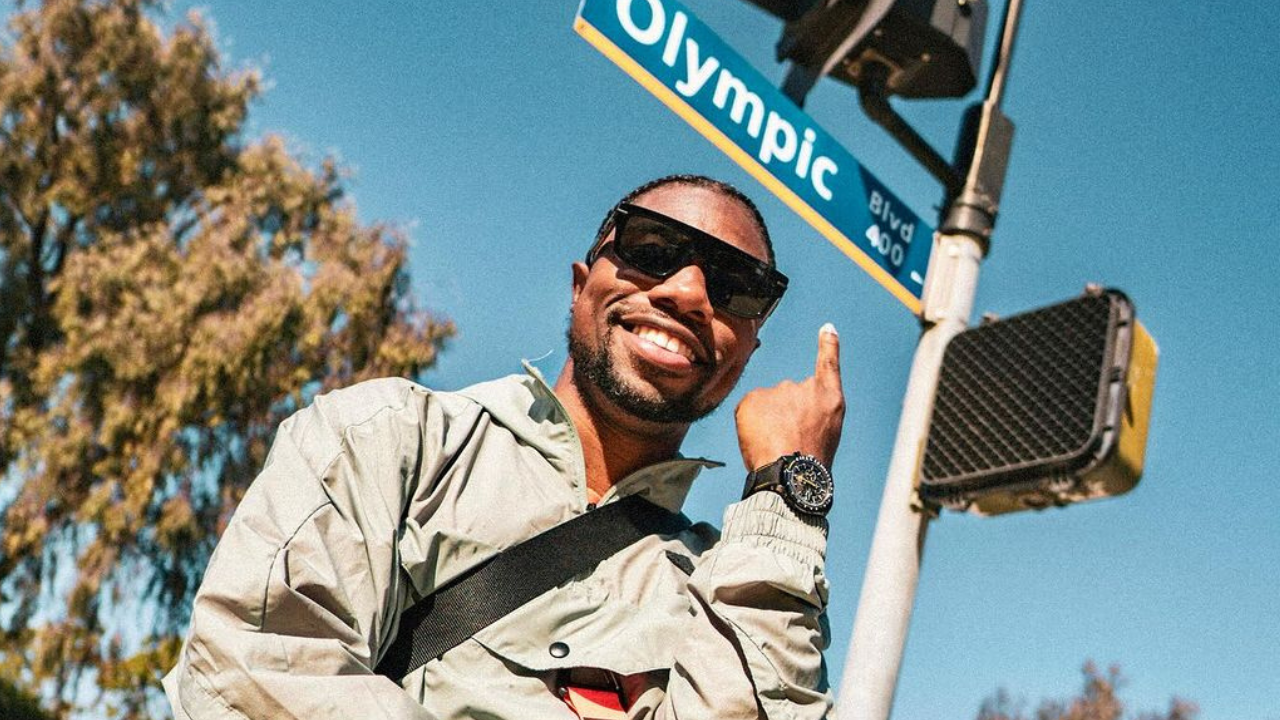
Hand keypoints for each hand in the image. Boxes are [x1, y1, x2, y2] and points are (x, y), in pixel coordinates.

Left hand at [735, 323, 844, 470]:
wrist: (792, 471)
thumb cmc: (810, 460)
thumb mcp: (827, 433)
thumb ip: (814, 412)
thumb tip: (791, 411)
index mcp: (829, 397)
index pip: (828, 364)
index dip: (827, 345)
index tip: (826, 328)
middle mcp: (805, 387)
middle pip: (788, 396)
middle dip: (784, 413)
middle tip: (787, 441)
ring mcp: (779, 390)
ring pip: (766, 404)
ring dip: (767, 420)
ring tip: (775, 444)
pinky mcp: (754, 397)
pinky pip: (749, 410)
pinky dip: (750, 424)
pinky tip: (759, 440)